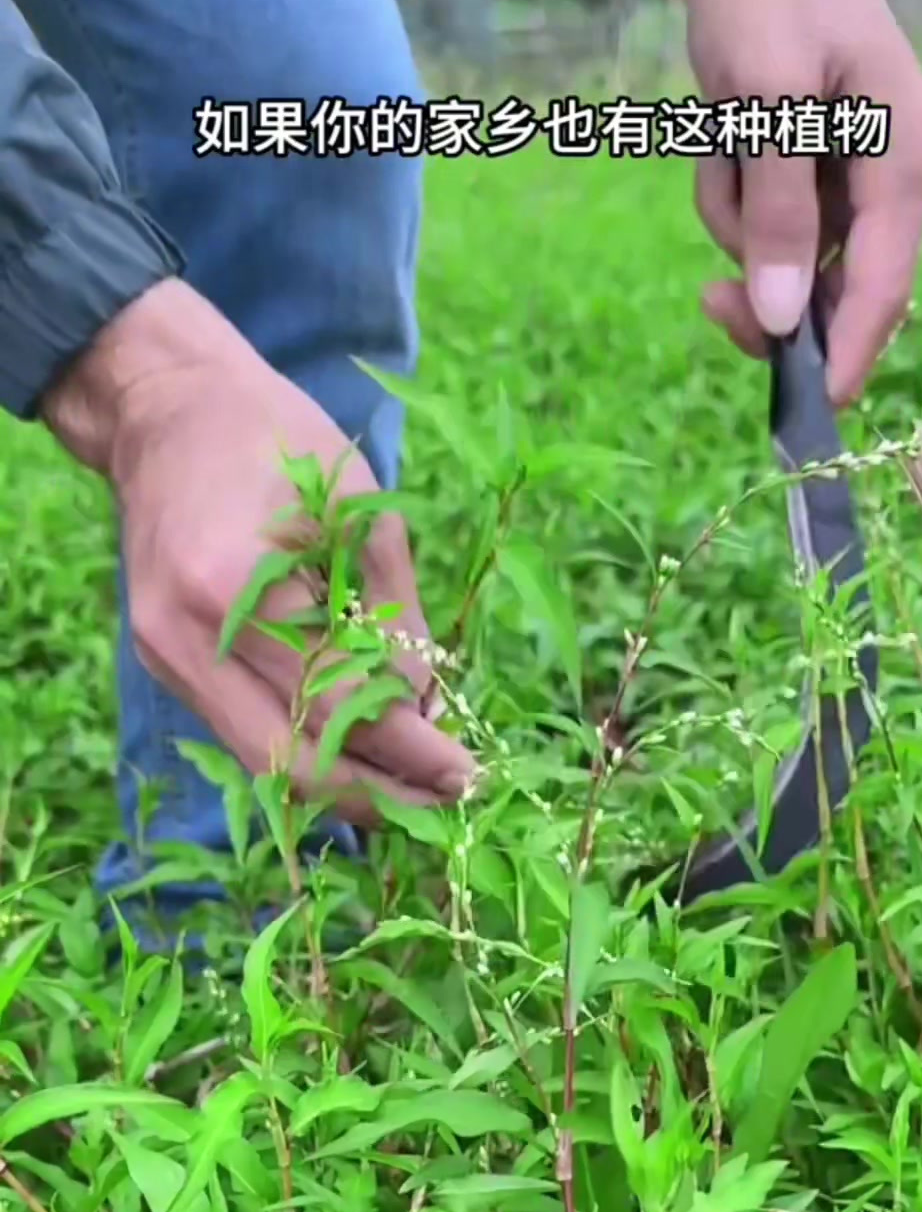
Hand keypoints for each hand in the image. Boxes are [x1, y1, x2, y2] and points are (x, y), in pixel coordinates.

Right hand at [42, 279, 474, 824]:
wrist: (167, 408)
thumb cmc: (277, 440)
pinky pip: (245, 733)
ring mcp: (166, 657)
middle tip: (445, 802)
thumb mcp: (362, 513)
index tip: (467, 776)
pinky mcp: (164, 663)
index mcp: (237, 585)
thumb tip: (426, 716)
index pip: (339, 705)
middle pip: (290, 764)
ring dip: (343, 787)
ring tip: (413, 792)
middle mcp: (189, 638)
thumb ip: (395, 620)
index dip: (409, 753)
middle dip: (376, 796)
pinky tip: (363, 755)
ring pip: (264, 764)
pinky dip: (309, 751)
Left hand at [685, 0, 921, 403]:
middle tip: (706, 299)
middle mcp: (889, 183)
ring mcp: (850, 180)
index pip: (884, 292)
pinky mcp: (809, 172)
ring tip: (724, 141)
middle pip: (835, 294)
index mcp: (904, 167)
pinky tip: (724, 135)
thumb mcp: (766, 102)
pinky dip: (731, 196)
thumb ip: (777, 214)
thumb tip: (784, 321)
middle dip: (766, 289)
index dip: (846, 357)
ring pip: (786, 261)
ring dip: (736, 222)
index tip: (805, 410)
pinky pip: (763, 224)